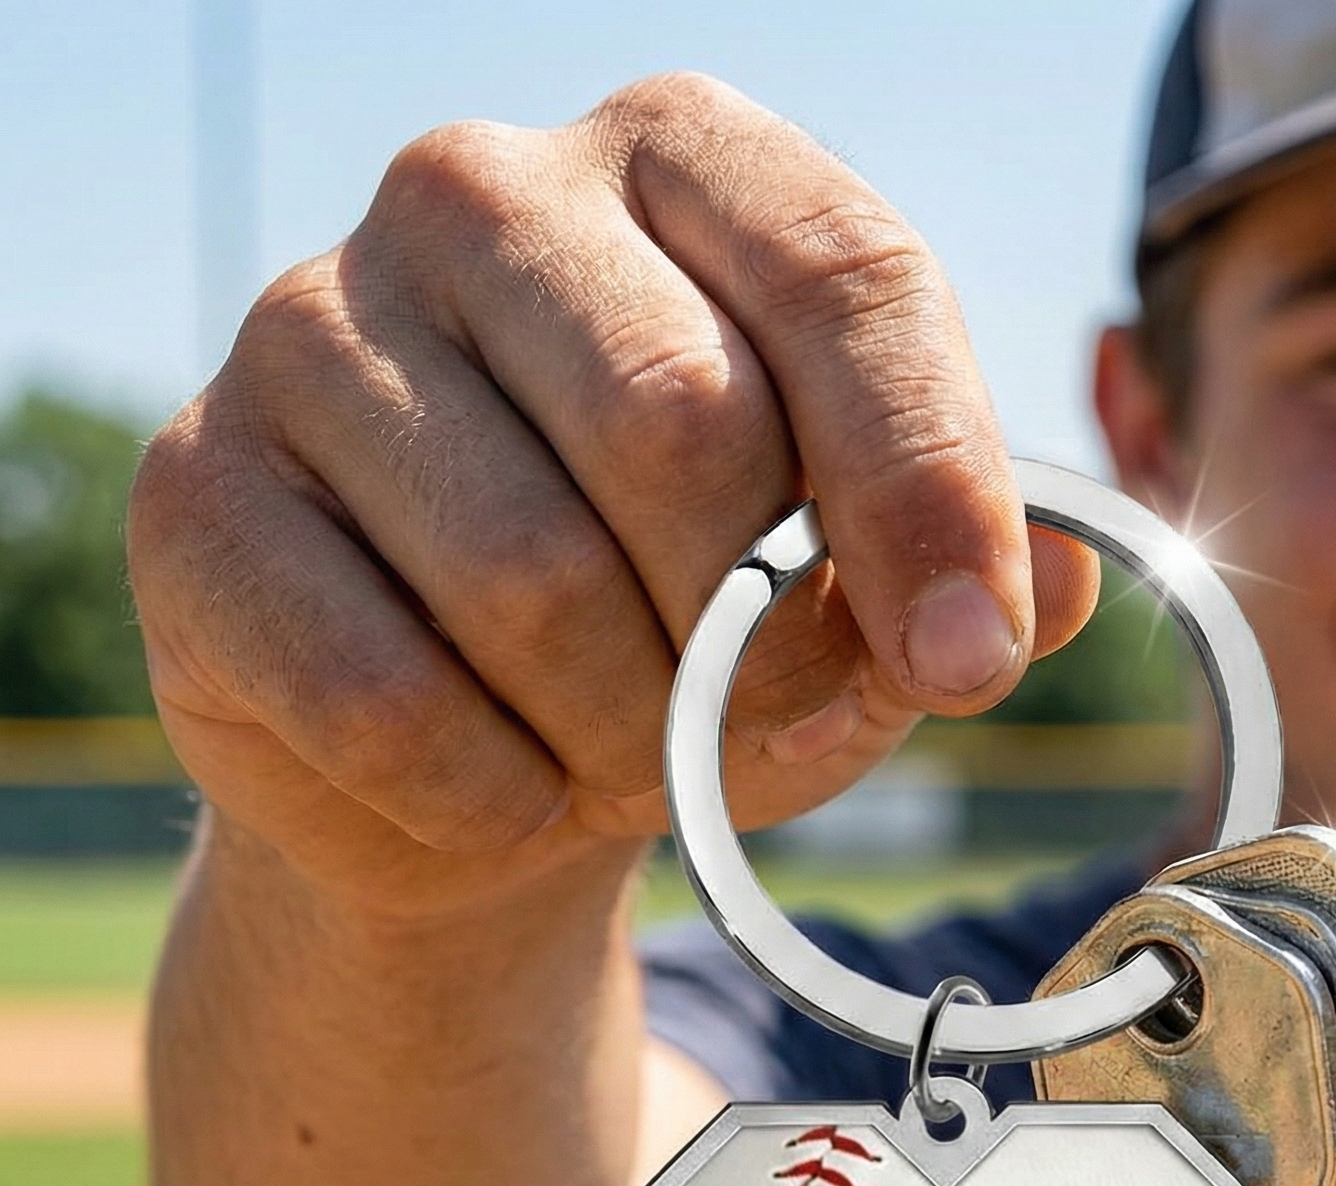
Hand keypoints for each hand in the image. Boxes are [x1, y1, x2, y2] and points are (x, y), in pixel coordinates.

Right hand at [128, 73, 1098, 917]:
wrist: (470, 746)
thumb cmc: (690, 634)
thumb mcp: (859, 593)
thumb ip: (973, 566)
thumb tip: (1063, 590)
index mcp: (681, 166)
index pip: (847, 279)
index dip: (928, 489)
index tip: (971, 662)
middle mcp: (482, 193)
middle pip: (684, 428)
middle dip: (753, 641)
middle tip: (751, 718)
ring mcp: (313, 327)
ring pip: (533, 584)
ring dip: (623, 736)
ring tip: (622, 747)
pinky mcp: (200, 495)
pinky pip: (391, 702)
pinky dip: (492, 798)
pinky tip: (501, 779)